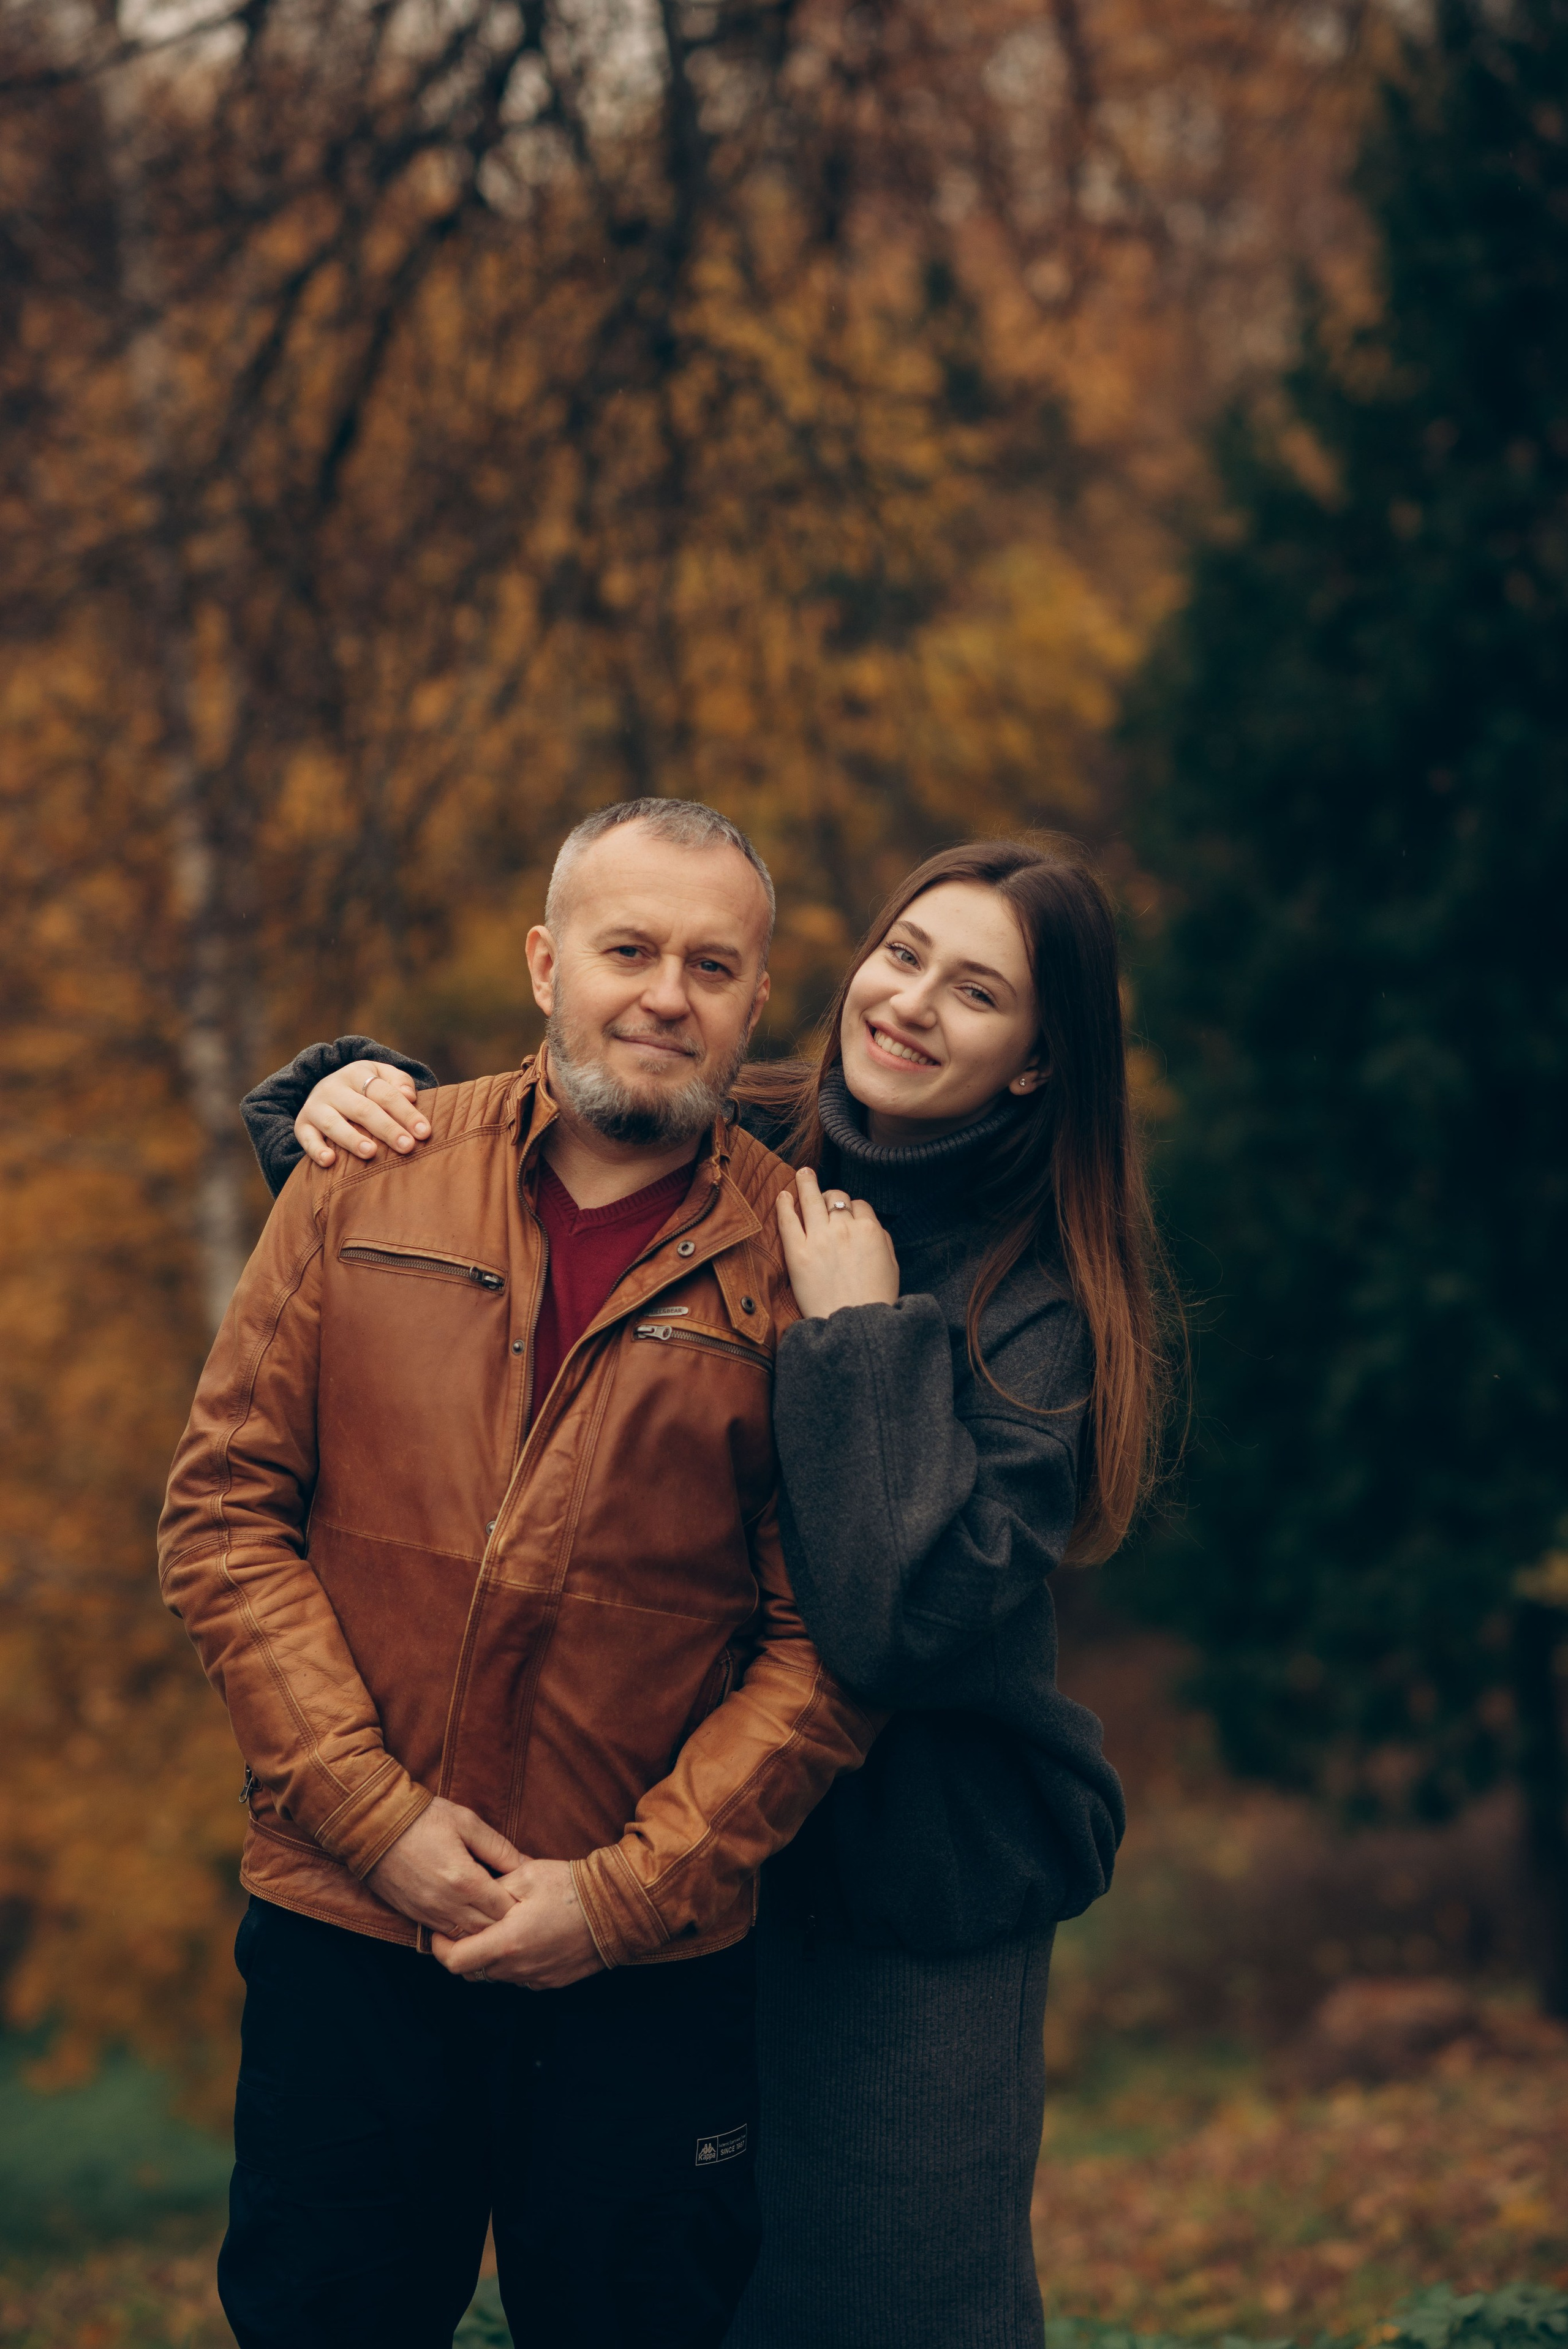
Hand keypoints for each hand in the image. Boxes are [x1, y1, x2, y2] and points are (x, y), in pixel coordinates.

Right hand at [296, 1061, 430, 1168]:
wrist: (325, 1089)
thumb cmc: (364, 1089)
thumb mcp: (381, 1076)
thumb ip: (399, 1082)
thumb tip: (409, 1096)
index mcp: (358, 1073)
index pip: (385, 1093)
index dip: (406, 1113)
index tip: (424, 1132)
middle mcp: (334, 1087)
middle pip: (363, 1109)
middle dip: (387, 1128)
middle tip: (407, 1146)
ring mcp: (316, 1106)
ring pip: (333, 1123)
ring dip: (352, 1138)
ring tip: (371, 1152)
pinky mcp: (303, 1125)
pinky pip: (306, 1138)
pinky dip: (316, 1150)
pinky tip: (330, 1161)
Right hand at [365, 1796, 522, 1937]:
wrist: (372, 1824)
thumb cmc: (423, 1817)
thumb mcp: (467, 1823)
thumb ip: (499, 1848)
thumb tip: (528, 1864)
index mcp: (464, 1880)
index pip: (504, 1909)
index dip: (521, 1905)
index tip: (529, 1897)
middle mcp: (446, 1904)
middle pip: (488, 1930)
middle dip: (506, 1923)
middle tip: (518, 1910)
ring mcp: (428, 1913)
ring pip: (466, 1938)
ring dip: (483, 1931)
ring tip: (497, 1917)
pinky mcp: (413, 1916)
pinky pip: (445, 1935)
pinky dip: (461, 1932)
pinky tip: (470, 1918)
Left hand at [433, 1858, 604, 1990]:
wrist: (617, 1908)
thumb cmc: (572, 1887)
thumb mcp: (527, 1874)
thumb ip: (492, 1891)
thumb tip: (469, 1900)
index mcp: (507, 1943)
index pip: (455, 1961)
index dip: (440, 1948)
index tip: (440, 1931)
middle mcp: (518, 1969)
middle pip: (472, 1972)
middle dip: (464, 1951)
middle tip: (469, 1925)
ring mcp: (536, 1979)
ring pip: (496, 1976)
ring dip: (490, 1957)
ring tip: (501, 1928)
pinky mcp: (552, 1982)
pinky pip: (520, 1977)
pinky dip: (514, 1963)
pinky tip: (525, 1938)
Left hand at [776, 1167, 898, 1318]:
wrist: (855, 1325)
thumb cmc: (875, 1300)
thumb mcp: (892, 1266)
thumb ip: (883, 1241)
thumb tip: (872, 1227)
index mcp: (870, 1230)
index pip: (860, 1205)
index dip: (853, 1208)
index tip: (847, 1214)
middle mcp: (845, 1228)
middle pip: (836, 1198)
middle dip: (831, 1195)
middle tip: (824, 1195)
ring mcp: (819, 1238)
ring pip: (812, 1199)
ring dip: (806, 1182)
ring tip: (802, 1174)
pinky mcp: (797, 1253)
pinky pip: (788, 1220)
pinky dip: (785, 1204)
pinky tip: (783, 1196)